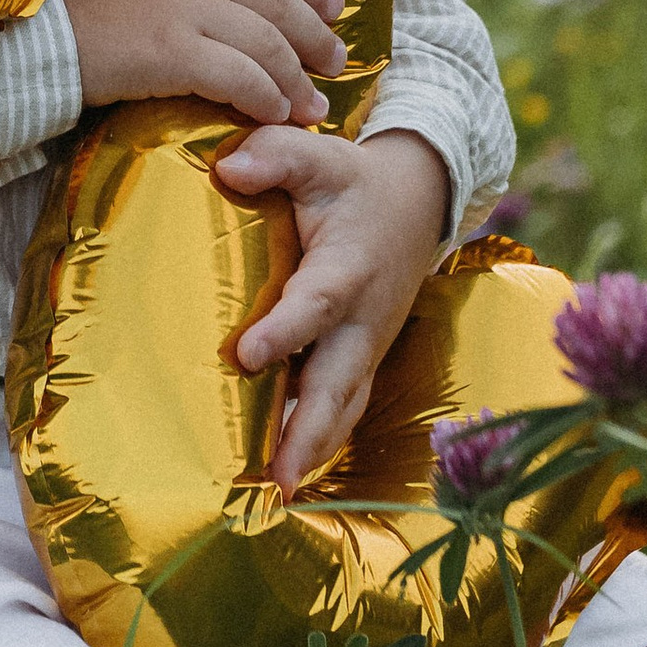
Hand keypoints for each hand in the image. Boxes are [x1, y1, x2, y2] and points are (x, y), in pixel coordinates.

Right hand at [53, 0, 347, 128]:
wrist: (23, 31)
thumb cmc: (71, 1)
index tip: (334, 7)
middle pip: (276, 0)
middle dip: (315, 36)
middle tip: (336, 63)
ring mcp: (181, 1)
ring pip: (266, 43)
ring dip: (297, 80)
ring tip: (314, 106)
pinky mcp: (170, 49)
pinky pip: (240, 77)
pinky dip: (266, 98)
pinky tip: (277, 114)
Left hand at [211, 124, 448, 494]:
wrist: (419, 203)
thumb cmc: (354, 181)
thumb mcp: (319, 154)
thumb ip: (274, 153)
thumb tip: (227, 168)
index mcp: (349, 266)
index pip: (316, 302)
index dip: (285, 330)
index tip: (246, 355)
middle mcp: (364, 317)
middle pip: (339, 380)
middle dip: (309, 429)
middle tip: (279, 476)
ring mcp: (368, 344)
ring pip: (346, 405)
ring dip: (315, 448)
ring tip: (280, 493)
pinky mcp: (364, 359)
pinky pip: (347, 407)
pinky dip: (324, 442)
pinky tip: (291, 476)